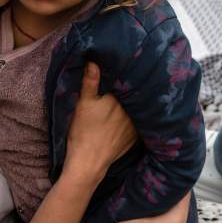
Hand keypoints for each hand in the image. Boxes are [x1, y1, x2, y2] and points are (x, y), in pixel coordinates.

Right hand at [64, 62, 136, 178]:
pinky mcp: (134, 137)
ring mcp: (135, 126)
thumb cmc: (83, 131)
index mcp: (119, 100)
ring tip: (133, 95)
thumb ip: (90, 81)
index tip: (125, 67)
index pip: (126, 83)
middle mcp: (131, 111)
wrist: (88, 161)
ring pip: (137, 109)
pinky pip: (139, 123)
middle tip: (130, 79)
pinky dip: (136, 119)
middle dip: (131, 88)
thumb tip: (94, 61)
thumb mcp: (83, 103)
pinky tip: (129, 117)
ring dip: (136, 103)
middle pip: (133, 95)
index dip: (125, 75)